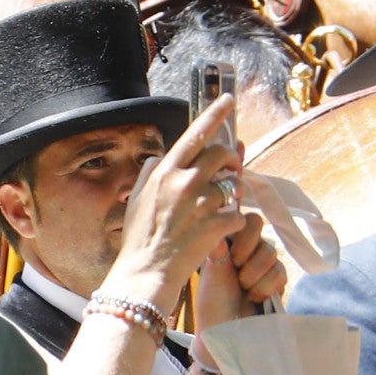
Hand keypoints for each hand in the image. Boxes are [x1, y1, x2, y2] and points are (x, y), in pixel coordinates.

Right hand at [109, 96, 262, 311]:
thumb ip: (151, 173)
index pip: (196, 133)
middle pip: (222, 154)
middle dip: (232, 159)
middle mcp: (185, 182)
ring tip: (219, 209)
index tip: (229, 100)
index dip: (216, 113)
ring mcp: (202, 203)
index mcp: (165, 172)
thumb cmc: (139, 240)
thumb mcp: (137, 199)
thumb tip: (162, 158)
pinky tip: (219, 233)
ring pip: (234, 185)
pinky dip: (233, 223)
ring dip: (232, 195)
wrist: (145, 274)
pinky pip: (238, 215)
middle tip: (232, 169)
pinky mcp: (216, 225)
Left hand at [208, 198, 291, 313]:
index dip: (247, 236)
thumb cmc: (213, 302)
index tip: (235, 257)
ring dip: (256, 276)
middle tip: (239, 277)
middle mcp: (249, 249)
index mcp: (231, 241)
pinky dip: (266, 287)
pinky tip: (254, 297)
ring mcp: (265, 264)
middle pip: (264, 236)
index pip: (249, 220)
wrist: (225, 331)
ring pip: (273, 254)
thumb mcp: (212, 274)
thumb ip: (218, 248)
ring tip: (244, 290)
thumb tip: (218, 223)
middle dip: (252, 259)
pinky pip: (280, 273)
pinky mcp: (277, 281)